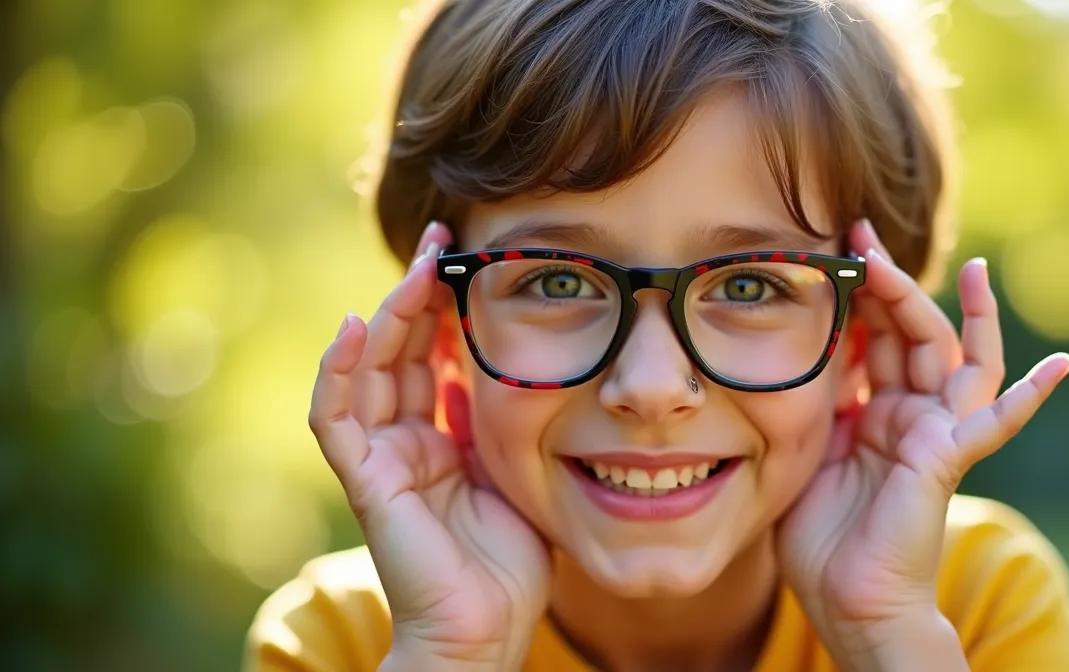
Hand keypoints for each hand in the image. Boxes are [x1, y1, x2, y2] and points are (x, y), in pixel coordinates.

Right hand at [308, 223, 549, 669]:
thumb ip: (500, 422)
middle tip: (444, 240)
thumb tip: (503, 366)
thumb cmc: (508, 565)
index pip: (434, 357)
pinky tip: (352, 325)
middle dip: (420, 294)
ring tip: (419, 267)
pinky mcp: (366, 481)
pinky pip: (336, 419)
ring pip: (369, 371)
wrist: (485, 631)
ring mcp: (381, 459)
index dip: (446, 309)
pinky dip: (338, 372)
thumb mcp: (516, 471)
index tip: (468, 259)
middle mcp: (404, 441)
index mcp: (439, 439)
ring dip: (389, 315)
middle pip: (401, 352)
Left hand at [777, 220, 1068, 669]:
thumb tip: (803, 354)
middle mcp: (910, 416)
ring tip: (974, 267)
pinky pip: (997, 423)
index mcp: (874, 413)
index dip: (857, 295)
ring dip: (967, 314)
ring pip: (958, 360)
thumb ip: (815, 405)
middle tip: (862, 233)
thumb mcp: (806, 453)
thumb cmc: (821, 540)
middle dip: (890, 283)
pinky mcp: (949, 459)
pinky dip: (1031, 395)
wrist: (848, 604)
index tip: (833, 250)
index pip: (872, 339)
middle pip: (911, 334)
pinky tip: (1062, 365)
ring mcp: (935, 435)